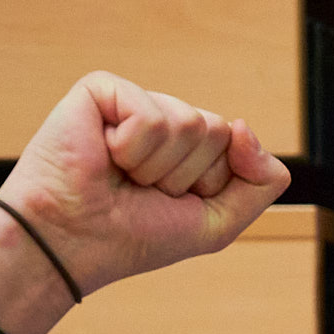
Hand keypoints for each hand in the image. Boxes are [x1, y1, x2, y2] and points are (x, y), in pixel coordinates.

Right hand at [0, 72, 289, 333]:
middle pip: (218, 132)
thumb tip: (242, 125)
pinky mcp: (101, 90)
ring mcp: (135, 101)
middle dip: (186, 175)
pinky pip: (152, 117)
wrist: (72, 243)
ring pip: (191, 123)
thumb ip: (261, 181)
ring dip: (157, 167)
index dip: (211, 185)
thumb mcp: (219, 221)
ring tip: (120, 175)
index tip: (172, 202)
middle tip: (140, 189)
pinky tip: (103, 155)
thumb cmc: (136, 236)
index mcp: (192, 146)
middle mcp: (166, 118)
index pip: (240, 148)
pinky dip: (132, 150)